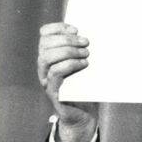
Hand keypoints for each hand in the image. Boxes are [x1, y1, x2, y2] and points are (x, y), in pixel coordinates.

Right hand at [37, 22, 98, 141]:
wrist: (85, 113)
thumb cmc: (87, 86)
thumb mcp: (86, 63)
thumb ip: (84, 49)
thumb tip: (97, 34)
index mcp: (51, 55)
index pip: (44, 33)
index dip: (58, 28)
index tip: (76, 30)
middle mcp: (44, 66)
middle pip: (45, 43)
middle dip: (67, 40)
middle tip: (86, 43)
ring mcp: (46, 78)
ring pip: (47, 57)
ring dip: (68, 51)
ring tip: (86, 54)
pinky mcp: (53, 91)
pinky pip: (55, 73)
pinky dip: (70, 65)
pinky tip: (85, 64)